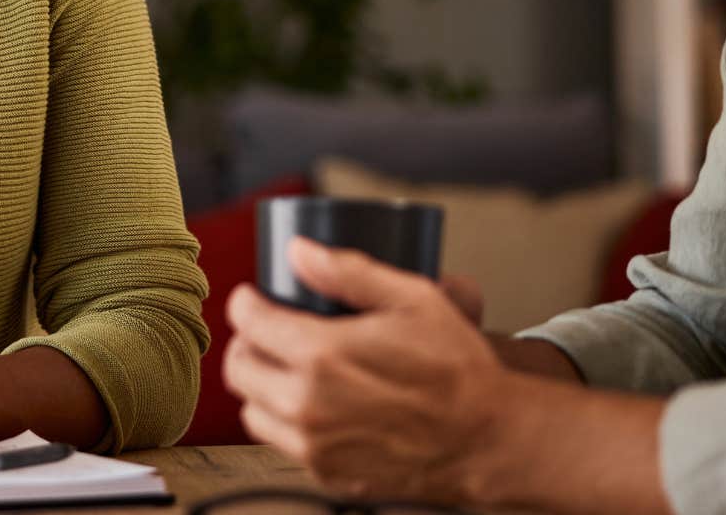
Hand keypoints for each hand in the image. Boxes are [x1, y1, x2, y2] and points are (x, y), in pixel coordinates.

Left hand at [222, 238, 509, 504]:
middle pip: (239, 368)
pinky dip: (289, 422)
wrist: (485, 439)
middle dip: (248, 343)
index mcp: (321, 355)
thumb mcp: (413, 299)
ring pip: (253, 411)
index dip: (247, 302)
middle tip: (268, 331)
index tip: (254, 297)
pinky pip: (284, 443)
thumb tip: (300, 251)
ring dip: (263, 386)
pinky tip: (317, 405)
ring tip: (288, 369)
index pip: (248, 321)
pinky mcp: (326, 474)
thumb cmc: (456, 369)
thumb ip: (349, 272)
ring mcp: (314, 446)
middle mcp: (307, 404)